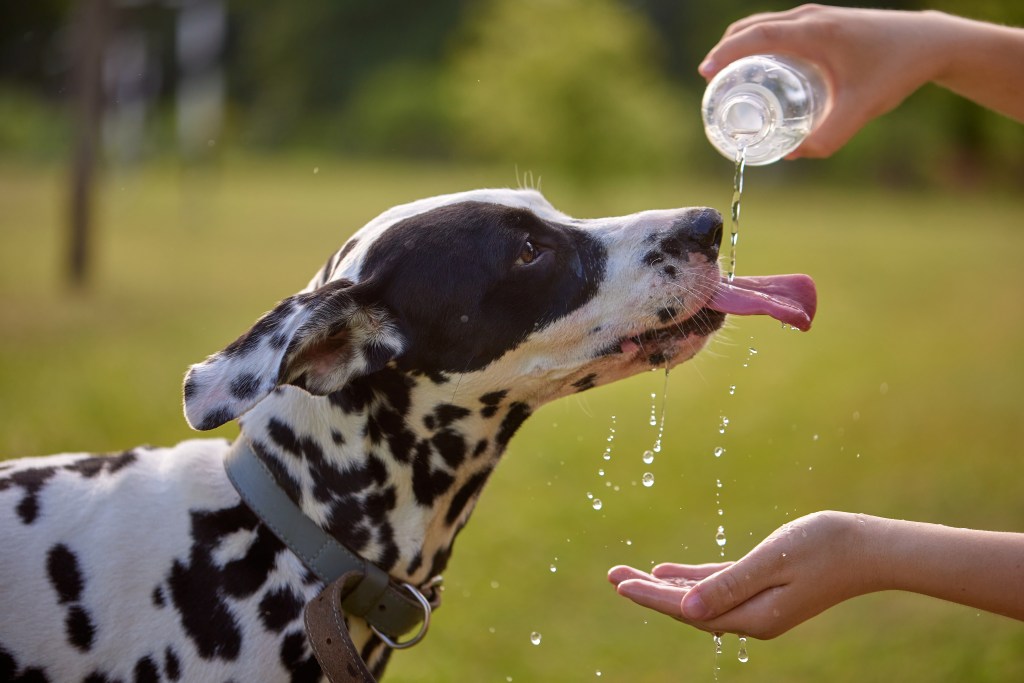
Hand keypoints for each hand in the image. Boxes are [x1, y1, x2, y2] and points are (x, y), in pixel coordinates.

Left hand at [609, 511, 878, 638]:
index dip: (651, 596)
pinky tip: (668, 572)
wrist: (870, 549)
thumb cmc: (824, 547)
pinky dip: (692, 581)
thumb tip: (688, 609)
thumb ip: (728, 585)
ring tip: (628, 574)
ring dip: (664, 586)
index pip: (688, 610)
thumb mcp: (771, 562)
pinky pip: (718, 588)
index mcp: (753, 616)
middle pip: (688, 607)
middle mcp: (752, 619)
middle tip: (611, 575)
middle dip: (648, 592)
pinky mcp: (765, 591)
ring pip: (699, 598)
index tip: (619, 583)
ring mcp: (759, 607)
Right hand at [699, 5, 951, 158]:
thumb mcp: (861, 109)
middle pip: (752, 26)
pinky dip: (759, 42)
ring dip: (741, 45)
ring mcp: (817, 16)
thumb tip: (794, 154)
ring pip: (765, 24)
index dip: (726, 53)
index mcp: (814, 32)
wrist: (930, 41)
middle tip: (711, 83)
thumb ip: (829, 137)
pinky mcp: (824, 22)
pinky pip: (780, 27)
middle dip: (726, 51)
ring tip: (729, 77)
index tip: (705, 74)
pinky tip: (761, 67)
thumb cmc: (896, 70)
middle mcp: (811, 18)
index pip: (756, 36)